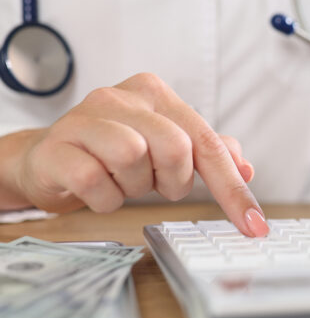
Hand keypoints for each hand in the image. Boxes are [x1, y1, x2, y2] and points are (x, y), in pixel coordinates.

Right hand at [11, 73, 268, 235]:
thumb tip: (246, 168)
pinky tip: (98, 189)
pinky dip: (105, 198)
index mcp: (154, 93)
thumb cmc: (113, 153)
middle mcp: (120, 97)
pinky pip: (95, 181)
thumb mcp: (165, 147)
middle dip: (171, 180)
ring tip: (120, 180)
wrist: (49, 159)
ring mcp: (84, 118)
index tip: (253, 225)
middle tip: (153, 183)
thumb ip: (206, 152)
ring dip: (133, 187)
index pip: (206, 140)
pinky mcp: (57, 146)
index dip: (232, 186)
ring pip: (132, 158)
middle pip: (174, 147)